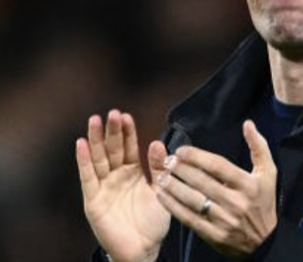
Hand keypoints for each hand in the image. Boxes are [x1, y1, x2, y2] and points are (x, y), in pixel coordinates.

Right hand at [76, 110, 170, 261]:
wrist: (144, 249)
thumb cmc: (153, 221)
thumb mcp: (161, 190)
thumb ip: (159, 168)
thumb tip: (157, 142)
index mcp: (133, 172)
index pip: (129, 147)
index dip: (128, 132)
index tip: (126, 115)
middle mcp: (117, 176)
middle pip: (112, 149)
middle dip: (112, 131)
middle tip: (111, 113)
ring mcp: (104, 187)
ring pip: (99, 159)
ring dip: (96, 140)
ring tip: (94, 121)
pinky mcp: (93, 200)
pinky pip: (88, 178)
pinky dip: (84, 161)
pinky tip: (81, 144)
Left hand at [156, 120, 277, 258]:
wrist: (263, 241)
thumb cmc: (264, 201)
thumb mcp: (268, 172)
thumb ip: (258, 146)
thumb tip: (248, 124)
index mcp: (248, 184)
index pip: (219, 166)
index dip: (198, 157)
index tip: (181, 150)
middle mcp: (236, 202)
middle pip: (203, 182)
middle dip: (182, 169)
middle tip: (167, 161)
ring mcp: (224, 220)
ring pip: (194, 200)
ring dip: (174, 187)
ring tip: (162, 176)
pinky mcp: (213, 235)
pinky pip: (189, 218)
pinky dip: (173, 206)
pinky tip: (163, 196)